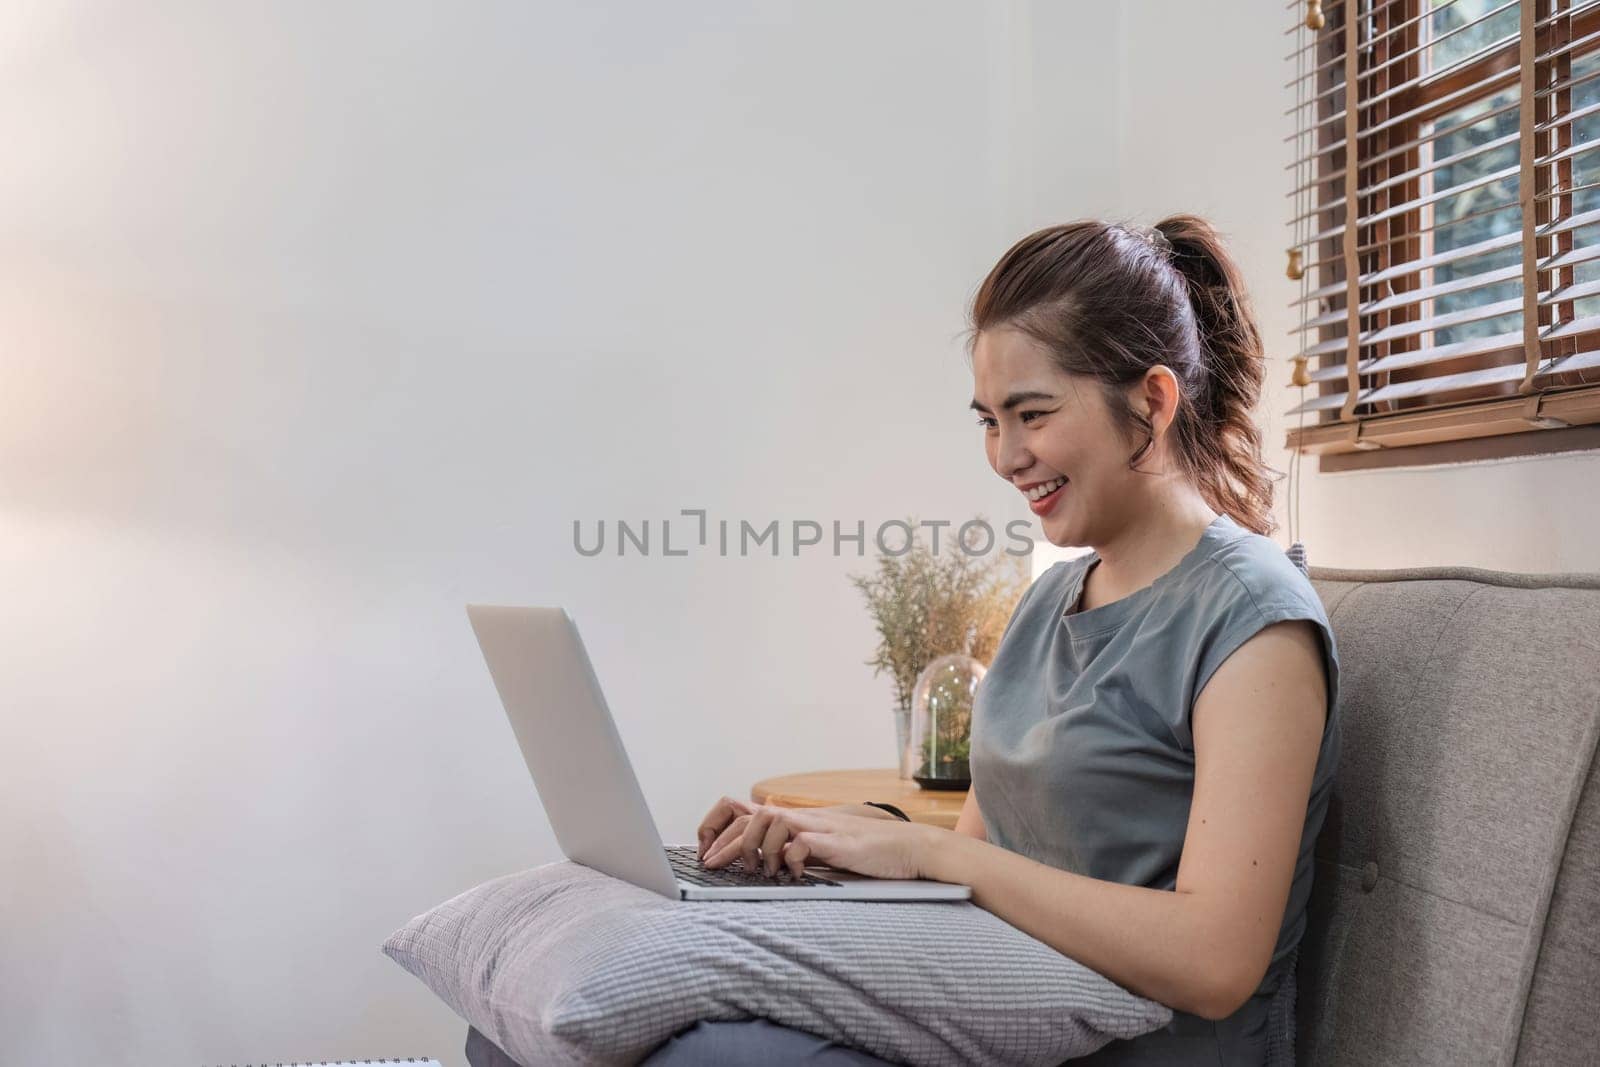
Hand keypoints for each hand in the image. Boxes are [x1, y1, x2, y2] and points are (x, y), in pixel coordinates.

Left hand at [696, 796, 883, 871]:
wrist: (906, 847)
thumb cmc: (864, 852)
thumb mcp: (820, 850)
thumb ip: (794, 849)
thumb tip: (762, 864)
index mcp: (797, 821)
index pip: (746, 813)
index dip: (721, 831)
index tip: (707, 857)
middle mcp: (804, 819)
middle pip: (752, 817)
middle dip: (727, 844)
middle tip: (714, 868)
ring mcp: (820, 828)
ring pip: (772, 821)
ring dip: (760, 848)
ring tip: (764, 872)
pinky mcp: (837, 843)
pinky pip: (803, 843)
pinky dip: (792, 860)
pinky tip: (794, 875)